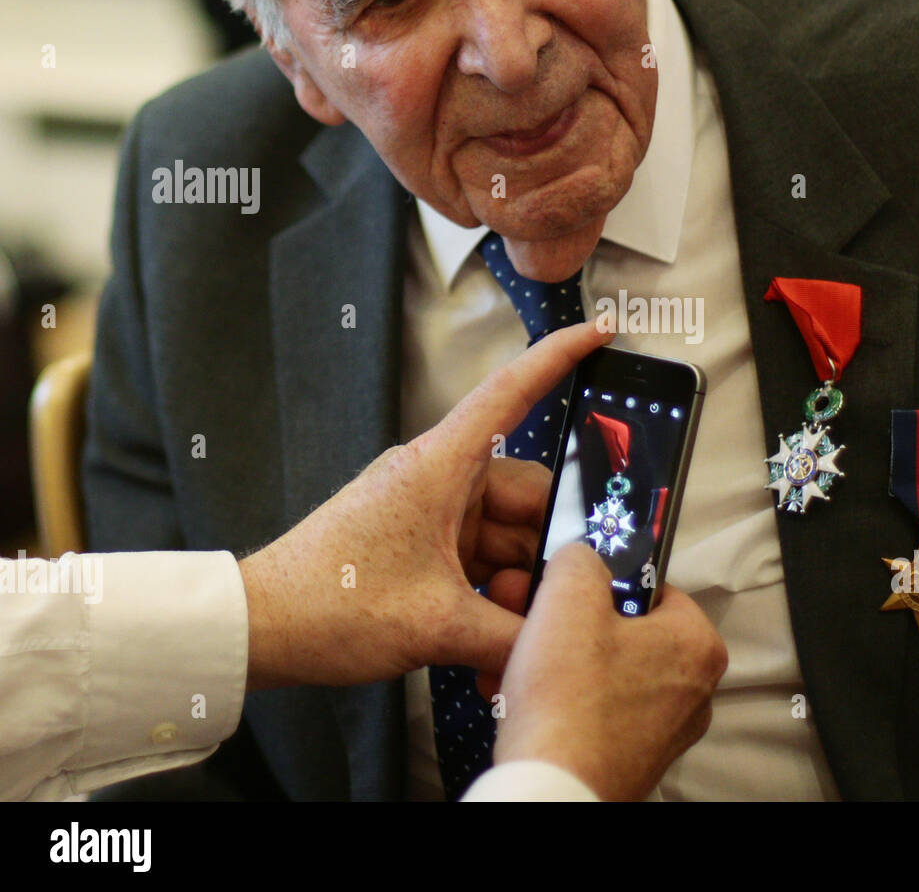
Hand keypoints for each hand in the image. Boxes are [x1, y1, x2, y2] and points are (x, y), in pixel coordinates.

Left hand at [238, 320, 612, 690]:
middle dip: (550, 547)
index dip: (559, 357)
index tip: (600, 330)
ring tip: (516, 635)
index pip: (511, 393)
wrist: (260, 629)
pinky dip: (495, 596)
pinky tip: (499, 639)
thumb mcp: (433, 626)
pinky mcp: (425, 543)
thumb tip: (557, 644)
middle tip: (560, 598)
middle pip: (528, 493)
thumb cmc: (324, 605)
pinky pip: (482, 559)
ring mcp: (433, 513)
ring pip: (508, 533)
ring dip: (521, 583)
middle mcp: (440, 480)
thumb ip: (511, 638)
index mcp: (440, 468)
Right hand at [492, 543, 727, 800]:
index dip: (599, 583)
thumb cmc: (568, 705)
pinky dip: (560, 699)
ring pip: (602, 670)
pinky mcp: (634, 755)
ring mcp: (665, 727)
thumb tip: (581, 557)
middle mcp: (693, 688)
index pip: (649, 587)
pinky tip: (522, 697)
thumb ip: (580, 559)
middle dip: (565, 625)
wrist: (552, 790)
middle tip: (530, 623)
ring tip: (515, 663)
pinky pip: (595, 709)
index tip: (565, 589)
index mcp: (696, 643)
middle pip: (621, 630)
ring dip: (554, 661)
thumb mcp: (567, 599)